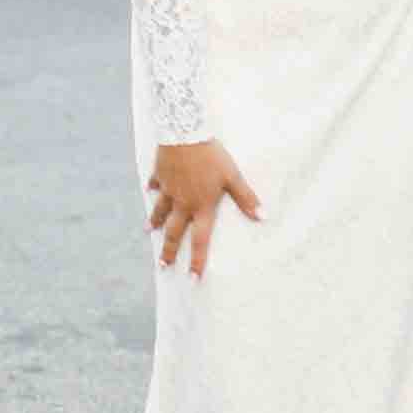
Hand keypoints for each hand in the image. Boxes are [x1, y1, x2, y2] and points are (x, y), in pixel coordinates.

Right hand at [146, 138, 261, 275]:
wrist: (184, 133)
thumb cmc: (212, 156)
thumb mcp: (232, 176)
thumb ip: (246, 198)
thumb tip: (263, 217)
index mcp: (201, 206)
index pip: (200, 240)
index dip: (197, 260)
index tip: (193, 279)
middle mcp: (182, 202)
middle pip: (174, 232)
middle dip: (168, 250)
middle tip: (163, 266)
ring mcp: (169, 189)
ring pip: (160, 210)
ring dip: (155, 222)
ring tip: (149, 232)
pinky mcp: (160, 174)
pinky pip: (156, 184)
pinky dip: (153, 188)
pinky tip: (150, 190)